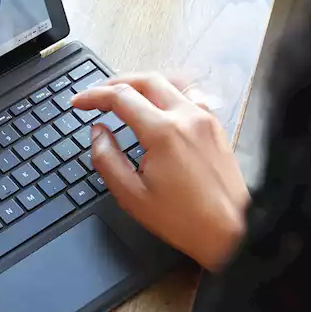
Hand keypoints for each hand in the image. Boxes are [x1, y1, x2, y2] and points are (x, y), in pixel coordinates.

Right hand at [72, 73, 249, 271]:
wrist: (231, 231)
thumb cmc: (184, 220)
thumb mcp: (132, 196)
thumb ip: (107, 159)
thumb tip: (98, 133)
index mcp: (163, 132)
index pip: (121, 97)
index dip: (93, 96)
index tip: (79, 103)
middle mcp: (186, 117)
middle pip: (146, 79)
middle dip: (116, 82)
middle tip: (97, 95)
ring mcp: (205, 119)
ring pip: (169, 82)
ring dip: (142, 83)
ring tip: (125, 94)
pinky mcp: (215, 127)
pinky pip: (189, 95)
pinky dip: (167, 92)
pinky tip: (159, 104)